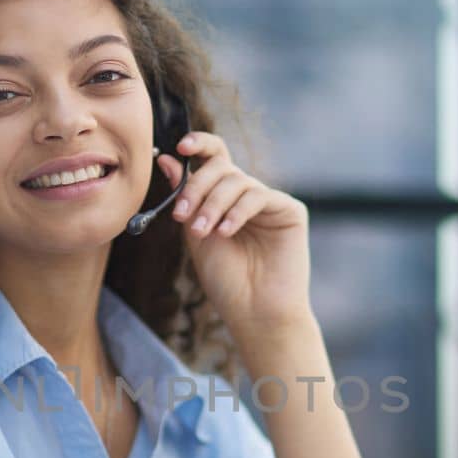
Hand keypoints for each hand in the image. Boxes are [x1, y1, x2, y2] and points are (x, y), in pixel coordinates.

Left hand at [155, 132, 309, 341]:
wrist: (255, 313)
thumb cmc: (226, 280)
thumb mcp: (195, 234)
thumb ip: (186, 198)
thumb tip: (168, 159)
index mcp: (224, 199)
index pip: (215, 158)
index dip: (199, 144)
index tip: (180, 147)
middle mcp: (247, 196)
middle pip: (221, 167)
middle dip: (197, 187)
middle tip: (182, 215)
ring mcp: (269, 202)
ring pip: (236, 181)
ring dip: (213, 205)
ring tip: (204, 233)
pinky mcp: (289, 211)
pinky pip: (258, 196)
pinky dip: (237, 212)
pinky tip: (225, 232)